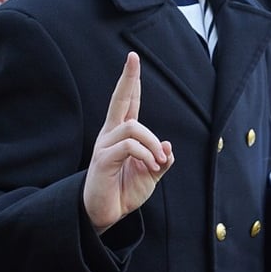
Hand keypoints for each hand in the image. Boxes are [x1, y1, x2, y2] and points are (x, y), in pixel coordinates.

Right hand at [84, 52, 173, 233]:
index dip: (131, 82)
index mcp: (122, 134)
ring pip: (133, 127)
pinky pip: (129, 146)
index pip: (128, 102)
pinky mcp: (103, 159)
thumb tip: (167, 145)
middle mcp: (110, 134)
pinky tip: (151, 167)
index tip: (133, 58)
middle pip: (119, 100)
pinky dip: (146, 154)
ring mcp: (104, 145)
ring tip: (158, 162)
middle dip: (127, 79)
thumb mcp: (152, 174)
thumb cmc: (126, 191)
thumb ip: (162, 159)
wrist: (107, 213)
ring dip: (152, 144)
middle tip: (133, 57)